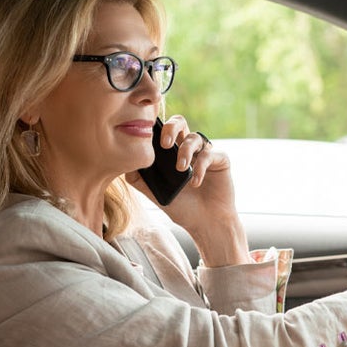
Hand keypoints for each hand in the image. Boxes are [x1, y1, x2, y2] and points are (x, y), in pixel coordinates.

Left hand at [125, 114, 249, 265]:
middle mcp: (189, 149)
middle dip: (171, 128)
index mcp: (172, 153)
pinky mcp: (220, 160)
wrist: (206, 223)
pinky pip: (209, 154)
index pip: (163, 131)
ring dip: (185, 151)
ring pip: (194, 137)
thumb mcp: (156, 194)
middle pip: (180, 122)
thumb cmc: (183, 208)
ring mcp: (205, 153)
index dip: (156, 129)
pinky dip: (200, 167)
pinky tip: (195, 182)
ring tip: (180, 169)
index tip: (148, 140)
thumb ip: (140, 180)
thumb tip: (125, 165)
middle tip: (165, 144)